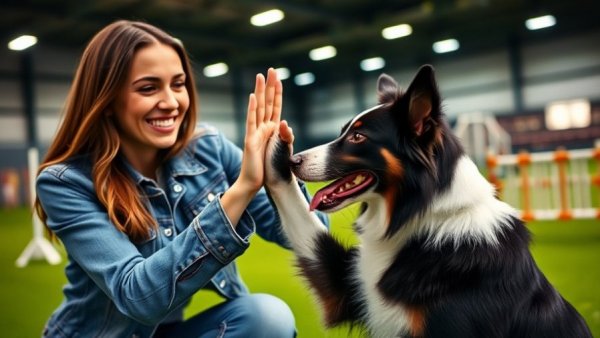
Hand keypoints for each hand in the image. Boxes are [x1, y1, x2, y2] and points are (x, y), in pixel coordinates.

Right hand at [236, 68, 282, 193]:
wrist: (255, 182)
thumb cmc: (268, 168)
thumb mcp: (282, 150)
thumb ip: (285, 136)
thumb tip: (284, 124)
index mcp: (271, 129)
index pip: (275, 106)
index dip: (277, 91)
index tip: (278, 77)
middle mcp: (262, 127)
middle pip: (266, 102)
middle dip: (269, 85)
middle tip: (270, 69)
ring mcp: (255, 132)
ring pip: (259, 107)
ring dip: (260, 91)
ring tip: (260, 76)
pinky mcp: (250, 140)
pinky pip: (252, 121)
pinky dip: (253, 109)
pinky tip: (255, 97)